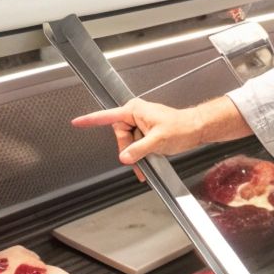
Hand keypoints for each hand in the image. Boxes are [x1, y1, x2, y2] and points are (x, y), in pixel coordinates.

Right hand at [72, 95, 248, 164]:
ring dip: (136, 156)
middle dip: (128, 151)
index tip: (77, 122)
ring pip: (128, 145)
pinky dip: (141, 156)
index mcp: (134, 110)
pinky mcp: (145, 132)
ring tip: (149, 162)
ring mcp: (140, 124)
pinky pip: (136, 147)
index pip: (108, 116)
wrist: (196, 130)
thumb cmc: (181, 128)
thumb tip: (124, 157)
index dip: (91, 120)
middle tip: (140, 161)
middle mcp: (135, 115)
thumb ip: (138, 149)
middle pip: (120, 137)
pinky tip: (148, 163)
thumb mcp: (158, 141)